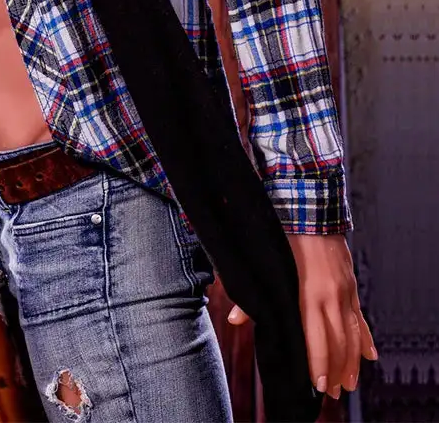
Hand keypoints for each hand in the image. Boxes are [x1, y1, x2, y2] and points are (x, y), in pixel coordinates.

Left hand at [226, 233, 377, 399]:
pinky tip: (370, 356)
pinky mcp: (351, 285)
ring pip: (353, 335)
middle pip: (338, 343)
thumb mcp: (266, 266)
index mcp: (307, 295)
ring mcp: (344, 292)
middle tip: (333, 393)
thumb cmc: (283, 237)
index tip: (318, 386)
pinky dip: (366, 339)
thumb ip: (253, 296)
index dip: (318, 365)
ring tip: (349, 384)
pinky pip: (361, 318)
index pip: (315, 339)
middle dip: (336, 371)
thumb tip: (234, 320)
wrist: (311, 210)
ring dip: (352, 361)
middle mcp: (330, 297)